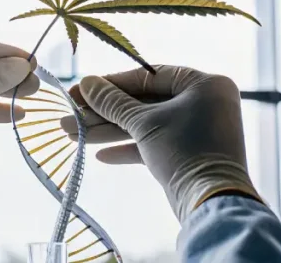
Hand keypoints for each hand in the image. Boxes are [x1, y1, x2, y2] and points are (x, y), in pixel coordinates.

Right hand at [60, 65, 260, 221]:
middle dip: (104, 113)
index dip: (111, 84)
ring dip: (109, 131)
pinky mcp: (189, 155)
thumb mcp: (144, 123)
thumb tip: (87, 82)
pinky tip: (100, 155)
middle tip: (70, 114)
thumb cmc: (184, 151)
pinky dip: (130, 148)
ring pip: (146, 125)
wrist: (210, 204)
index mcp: (204, 84)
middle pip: (144, 102)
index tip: (81, 89)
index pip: (149, 76)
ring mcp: (197, 130)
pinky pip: (155, 144)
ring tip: (72, 135)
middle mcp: (204, 103)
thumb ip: (113, 102)